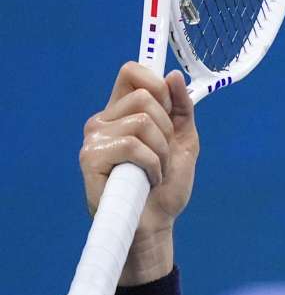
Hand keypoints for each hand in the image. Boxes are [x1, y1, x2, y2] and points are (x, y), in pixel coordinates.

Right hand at [79, 62, 198, 282]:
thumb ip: (181, 108)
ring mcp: (94, 138)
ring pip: (143, 121)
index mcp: (123, 112)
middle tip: (162, 154)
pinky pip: (132, 145)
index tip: (170, 108)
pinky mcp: (90, 158)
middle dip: (168, 128)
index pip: (131, 72)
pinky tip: (147, 179)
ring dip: (162, 151)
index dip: (156, 82)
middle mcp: (104, 120)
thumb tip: (174, 75)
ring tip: (154, 170)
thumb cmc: (166, 185)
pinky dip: (152, 165)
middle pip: (145, 96)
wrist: (156, 223)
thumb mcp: (183, 140)